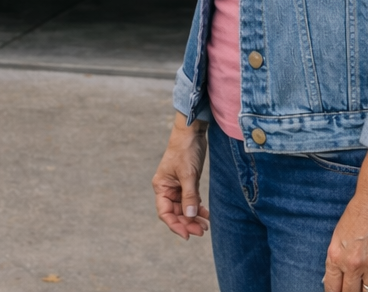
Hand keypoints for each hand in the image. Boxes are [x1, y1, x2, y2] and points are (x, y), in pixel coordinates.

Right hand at [152, 113, 208, 238]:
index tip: (188, 235)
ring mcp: (177, 186)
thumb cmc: (185, 150)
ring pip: (184, 208)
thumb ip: (189, 196)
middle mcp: (167, 188)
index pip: (165, 212)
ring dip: (193, 217)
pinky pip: (191, 200)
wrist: (192, 132)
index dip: (175, 225)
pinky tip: (206, 214)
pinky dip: (197, 208)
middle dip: (187, 223)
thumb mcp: (188, 174)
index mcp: (161, 186)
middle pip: (175, 212)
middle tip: (202, 231)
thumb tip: (190, 216)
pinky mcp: (187, 182)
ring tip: (205, 225)